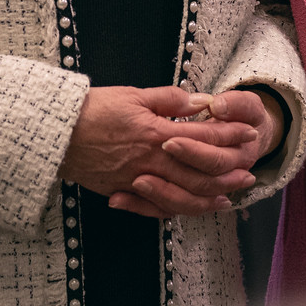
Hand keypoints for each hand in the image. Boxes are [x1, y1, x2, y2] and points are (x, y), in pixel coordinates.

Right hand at [58, 86, 259, 215]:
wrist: (56, 132)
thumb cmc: (92, 109)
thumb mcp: (132, 95)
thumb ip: (167, 99)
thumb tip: (198, 102)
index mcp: (156, 132)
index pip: (204, 135)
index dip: (229, 135)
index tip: (248, 133)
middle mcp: (152, 160)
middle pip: (199, 172)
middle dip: (228, 173)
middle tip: (249, 174)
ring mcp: (138, 180)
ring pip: (182, 196)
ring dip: (209, 198)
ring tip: (228, 198)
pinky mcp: (124, 191)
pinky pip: (156, 208)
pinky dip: (177, 210)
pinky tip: (189, 209)